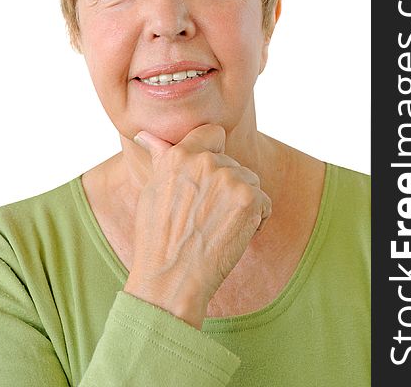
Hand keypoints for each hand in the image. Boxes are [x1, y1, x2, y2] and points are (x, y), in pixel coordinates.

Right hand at [123, 124, 271, 329]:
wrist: (171, 278)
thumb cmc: (158, 239)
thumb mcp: (152, 191)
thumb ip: (160, 158)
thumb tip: (146, 134)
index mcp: (178, 156)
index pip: (212, 132)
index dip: (215, 151)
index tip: (209, 176)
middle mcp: (204, 162)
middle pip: (232, 163)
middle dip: (225, 185)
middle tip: (206, 215)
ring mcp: (229, 179)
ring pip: (249, 181)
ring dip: (241, 201)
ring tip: (218, 226)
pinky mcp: (249, 199)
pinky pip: (264, 202)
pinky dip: (256, 219)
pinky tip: (233, 234)